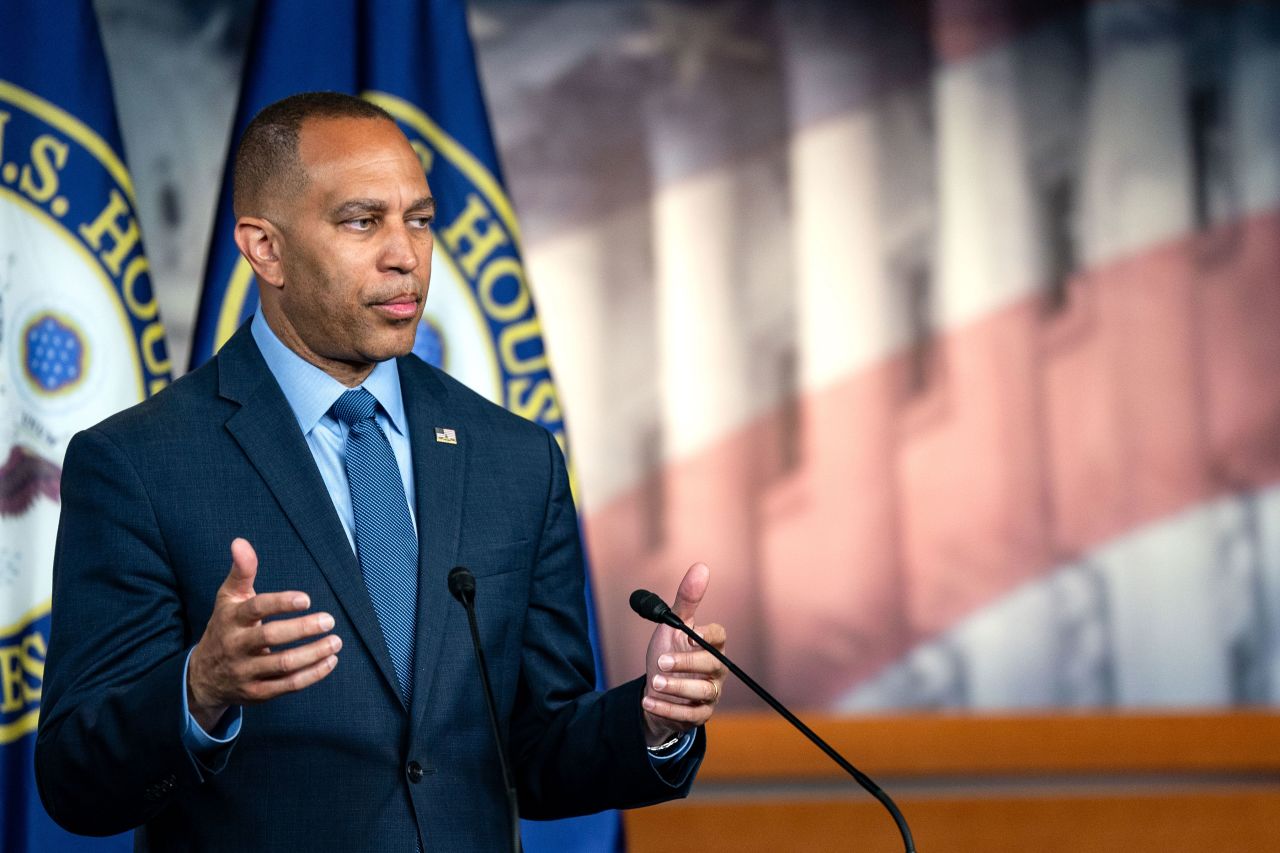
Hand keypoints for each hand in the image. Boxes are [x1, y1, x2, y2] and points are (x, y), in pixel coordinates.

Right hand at [186, 538, 339, 731]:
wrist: (203, 676)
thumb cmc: (226, 627)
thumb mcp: (228, 598)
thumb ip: (241, 571)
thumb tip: (240, 541)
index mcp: (231, 620)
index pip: (255, 609)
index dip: (281, 603)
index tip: (307, 599)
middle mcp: (236, 646)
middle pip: (271, 637)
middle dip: (303, 629)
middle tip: (329, 620)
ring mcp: (246, 672)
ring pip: (282, 665)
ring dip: (313, 654)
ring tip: (335, 642)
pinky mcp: (257, 693)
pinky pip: (287, 686)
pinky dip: (312, 675)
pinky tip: (330, 661)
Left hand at [640, 562, 726, 746]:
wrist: (656, 690)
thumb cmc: (669, 653)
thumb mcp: (672, 626)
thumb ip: (686, 599)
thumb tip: (701, 567)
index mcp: (711, 645)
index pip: (719, 637)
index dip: (708, 636)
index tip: (691, 634)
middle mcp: (715, 670)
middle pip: (712, 666)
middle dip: (686, 664)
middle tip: (661, 662)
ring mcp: (710, 693)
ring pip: (703, 692)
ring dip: (677, 688)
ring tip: (654, 682)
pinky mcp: (699, 714)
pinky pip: (689, 715)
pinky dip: (668, 709)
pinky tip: (648, 700)